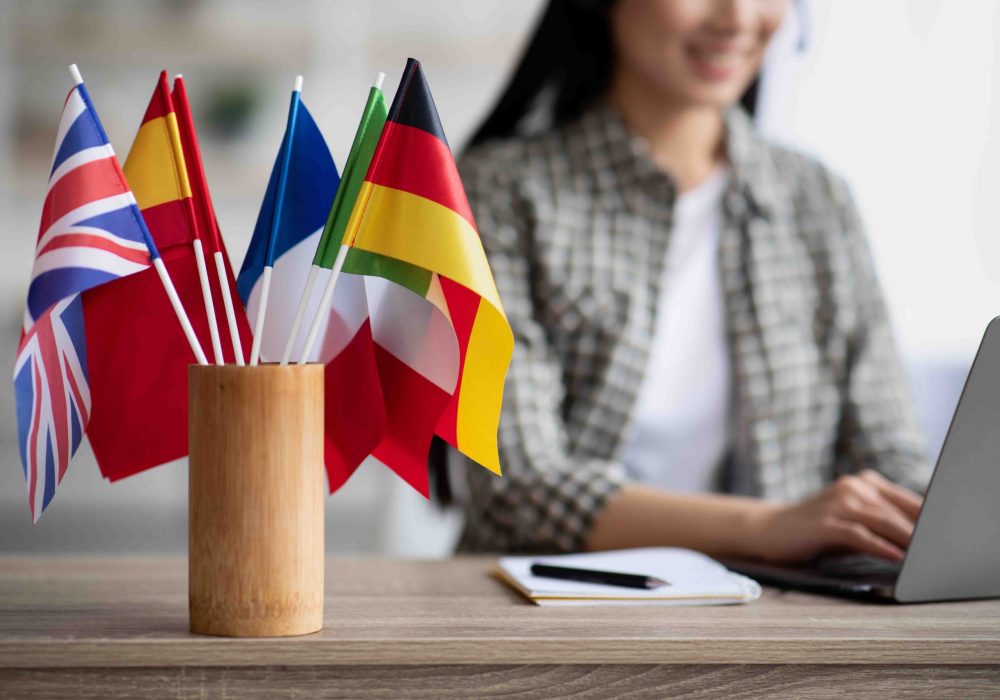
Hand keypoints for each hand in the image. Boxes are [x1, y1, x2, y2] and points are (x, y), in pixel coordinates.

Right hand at [748, 470, 922, 562]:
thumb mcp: (854, 523)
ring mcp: (837, 502)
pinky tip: (895, 556)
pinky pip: (858, 534)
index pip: (908, 502)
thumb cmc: (817, 531)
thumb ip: (883, 525)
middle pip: (897, 511)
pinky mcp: (824, 522)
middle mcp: (853, 487)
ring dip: (906, 540)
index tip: (943, 540)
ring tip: (924, 557)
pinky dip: (879, 546)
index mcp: (864, 484)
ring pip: (881, 520)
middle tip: (938, 552)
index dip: (928, 521)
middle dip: (921, 533)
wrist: (769, 530)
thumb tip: (921, 542)